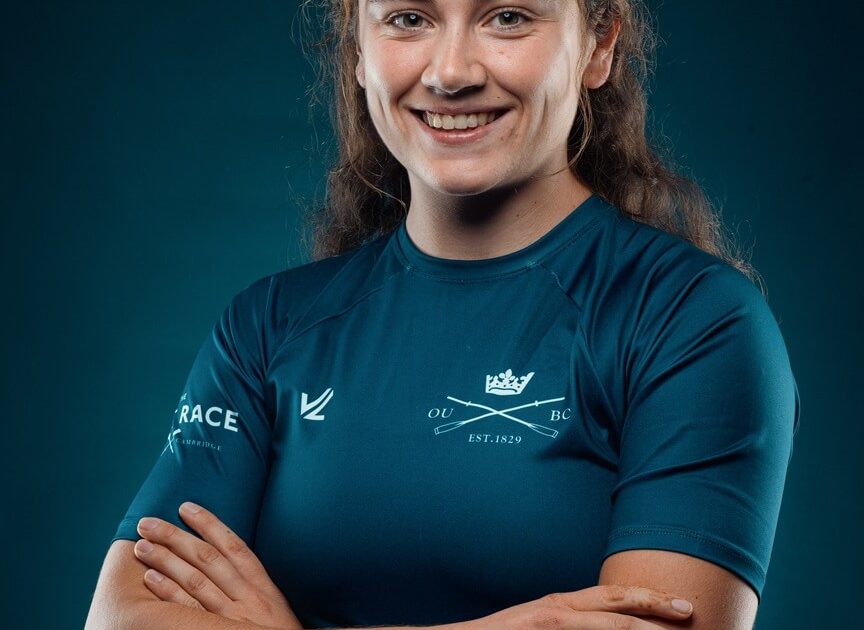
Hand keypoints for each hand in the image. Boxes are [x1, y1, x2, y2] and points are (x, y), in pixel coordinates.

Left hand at [133, 501, 303, 629]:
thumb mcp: (274, 608)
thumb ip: (254, 587)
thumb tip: (229, 564)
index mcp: (263, 587)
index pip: (233, 546)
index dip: (209, 524)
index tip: (185, 507)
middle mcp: (247, 597)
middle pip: (208, 558)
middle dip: (176, 536)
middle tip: (149, 523)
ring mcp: (230, 617)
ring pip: (195, 580)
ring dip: (165, 560)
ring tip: (142, 546)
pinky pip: (188, 611)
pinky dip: (168, 593)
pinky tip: (150, 579)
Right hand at [468, 585, 693, 628]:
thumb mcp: (540, 622)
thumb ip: (572, 621)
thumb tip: (608, 624)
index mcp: (561, 605)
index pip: (614, 597)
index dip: (651, 599)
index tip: (681, 605)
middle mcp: (559, 611)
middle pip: (618, 608)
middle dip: (658, 609)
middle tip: (691, 611)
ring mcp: (550, 626)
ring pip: (610, 629)